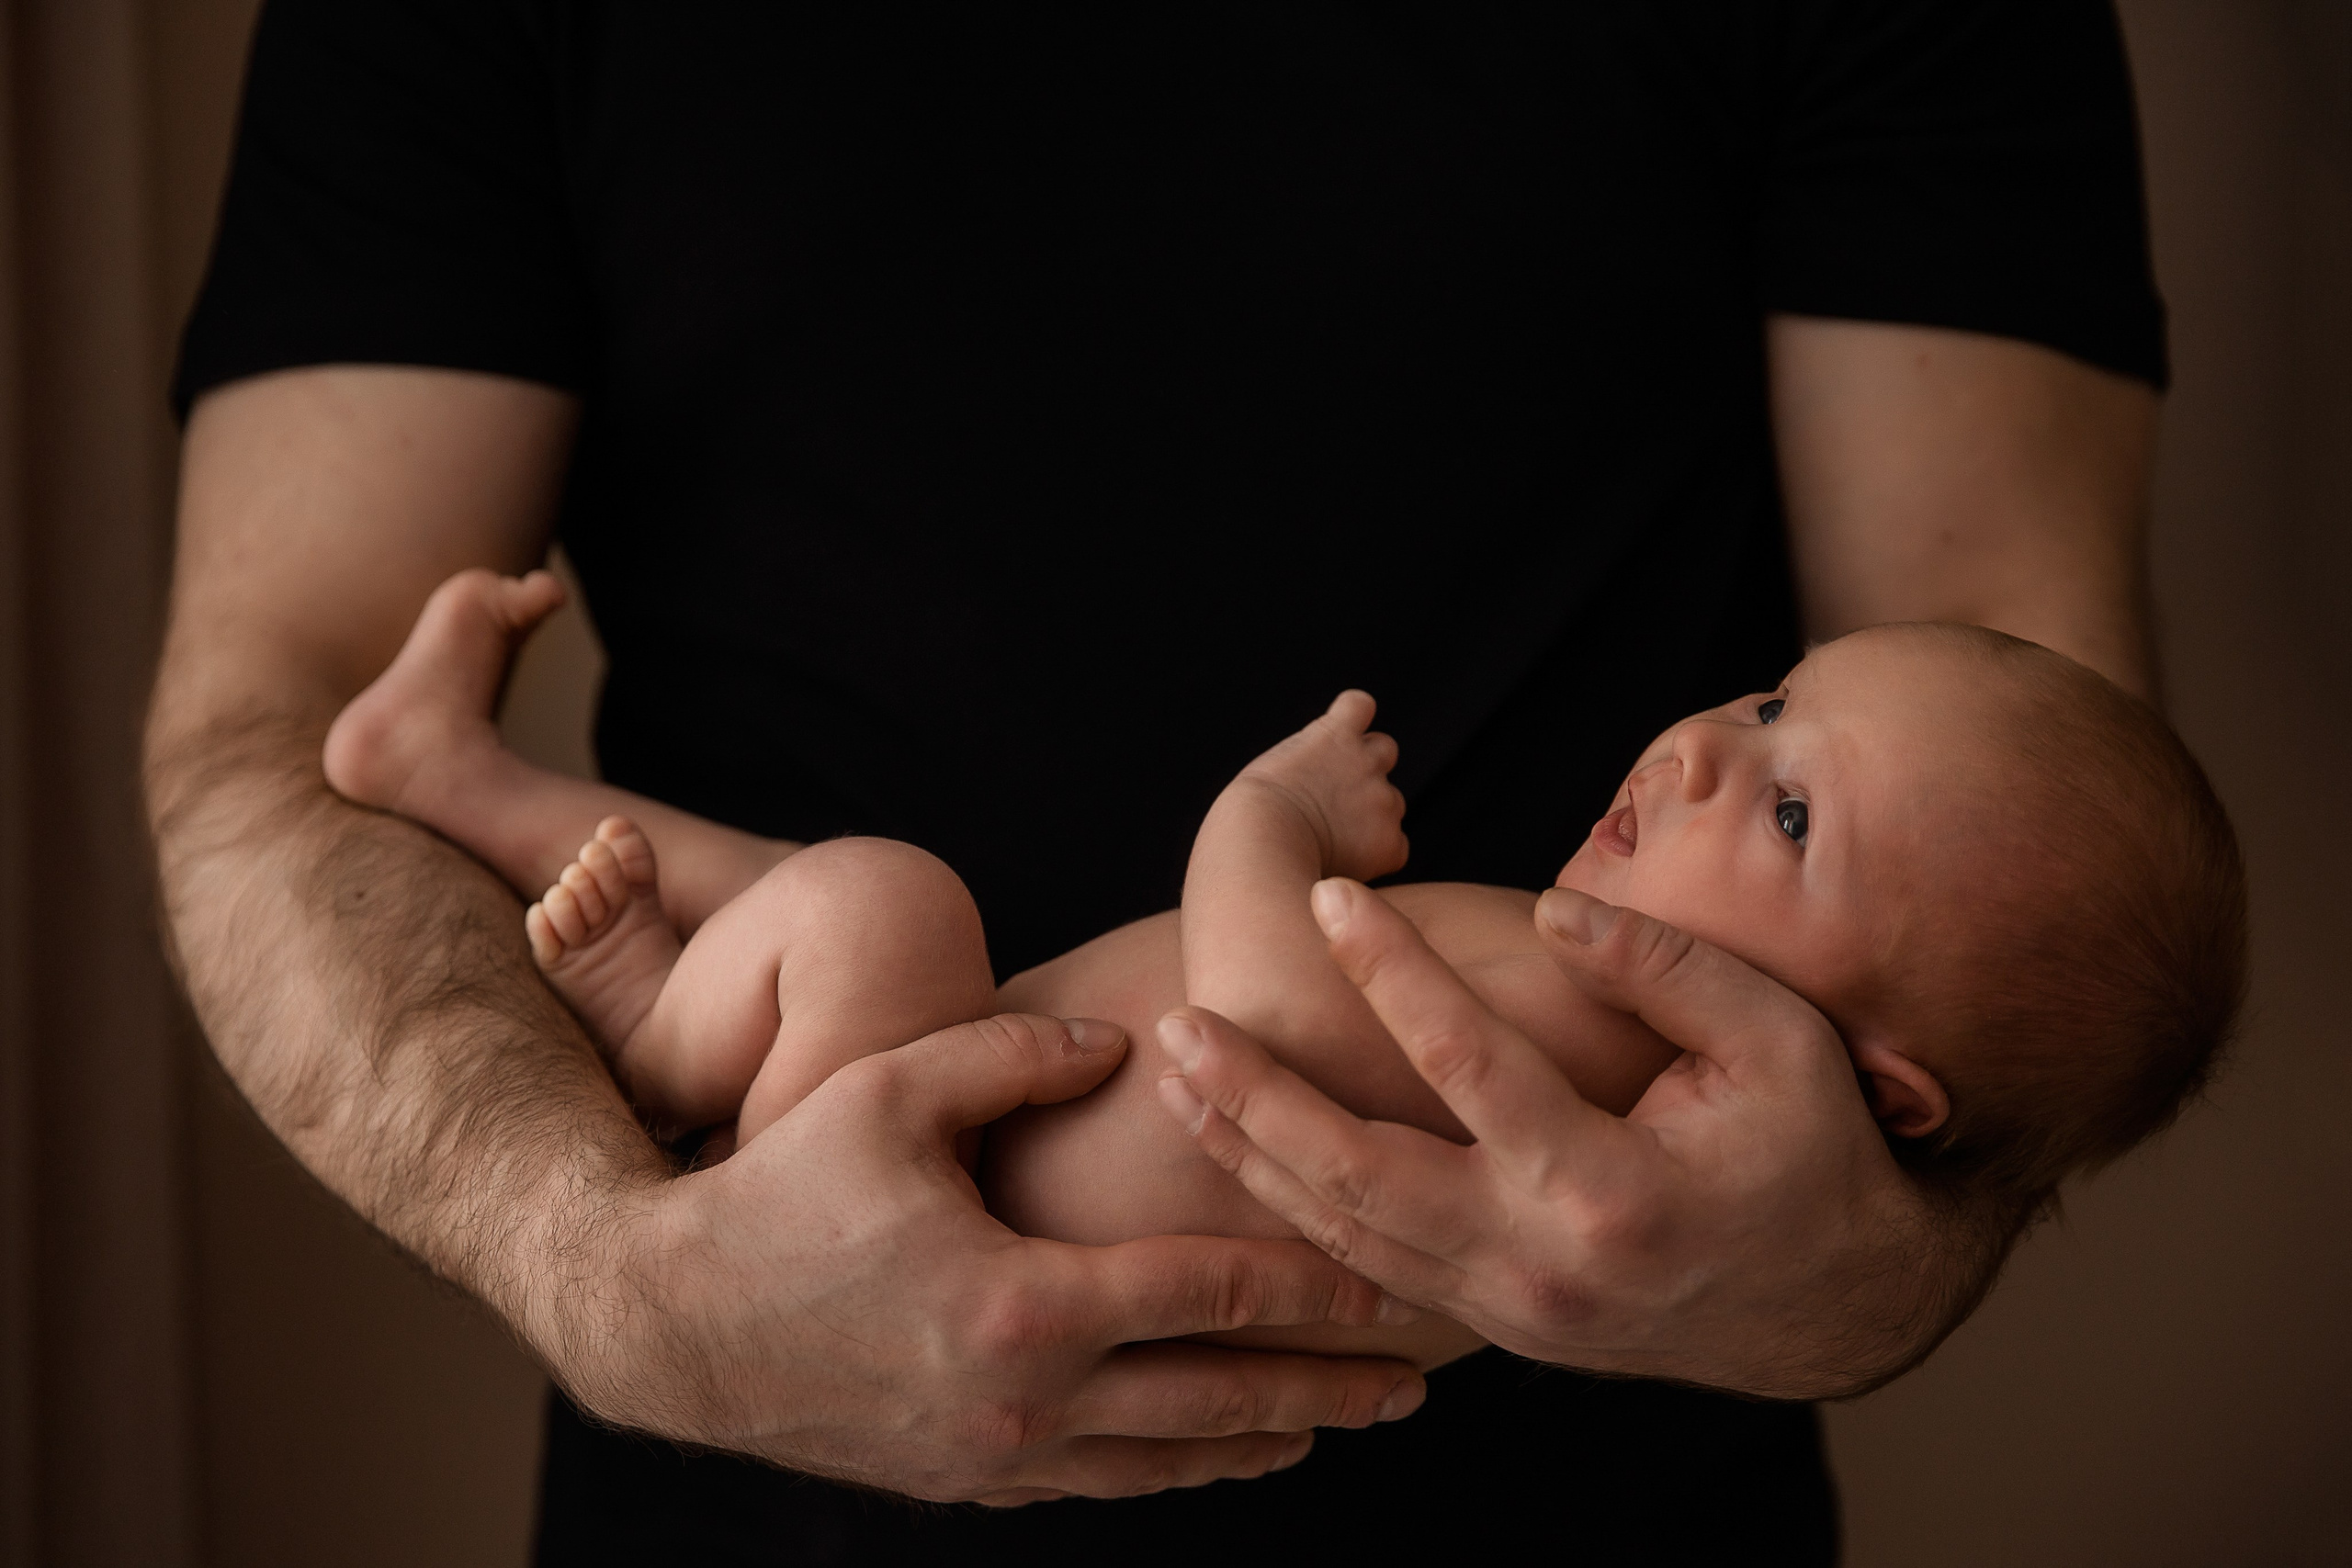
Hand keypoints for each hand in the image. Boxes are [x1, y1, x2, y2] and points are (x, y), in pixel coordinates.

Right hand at [573, 1012, 1426, 1505]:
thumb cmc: (776, 1191)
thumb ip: (1016, 1054)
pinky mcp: (960, 1484)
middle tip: (1408, 1387)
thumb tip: (1119, 1037)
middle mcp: (1023, 1401)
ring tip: (1328, 1428)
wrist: (666, 1320)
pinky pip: (1094, 1488)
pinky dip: (1165, 1473)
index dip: (1305, 1285)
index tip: (1381, 1279)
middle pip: (1214, 1403)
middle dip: (1321, 1393)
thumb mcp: (891, 1092)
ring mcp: (993, 1458)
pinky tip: (1202, 1456)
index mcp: (1023, 1304)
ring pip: (1162, 1464)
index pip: (1206, 1295)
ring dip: (1255, 1445)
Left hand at [1152, 880, 2002, 1398]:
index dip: (1392, 972)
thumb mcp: (1776, 1039)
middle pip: (1362, 1177)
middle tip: (1178, 1022)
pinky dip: (1295, 1213)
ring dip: (1252, 1155)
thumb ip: (1662, 968)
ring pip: (1346, 1236)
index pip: (1470, 1065)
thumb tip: (1551, 910)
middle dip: (1259, 1099)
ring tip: (1177, 1075)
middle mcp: (1544, 1264)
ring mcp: (1511, 1311)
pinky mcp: (1494, 1325)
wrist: (1836, 1302)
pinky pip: (1371, 1268)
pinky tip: (1241, 1149)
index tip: (1330, 894)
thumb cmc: (1809, 1146)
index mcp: (1614, 1188)